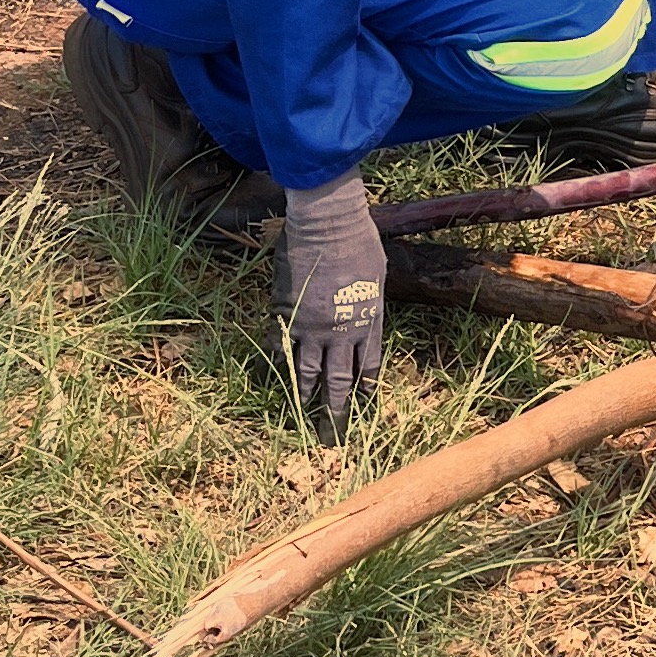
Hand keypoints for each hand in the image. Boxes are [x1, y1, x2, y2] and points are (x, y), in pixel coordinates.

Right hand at [275, 172, 385, 427]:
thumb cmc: (360, 240)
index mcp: (368, 321)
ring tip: (302, 410)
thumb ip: (368, 299)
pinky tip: (279, 371)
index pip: (368, 366)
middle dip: (335, 407)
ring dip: (305, 392)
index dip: (365, 387)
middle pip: (338, 379)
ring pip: (307, 369)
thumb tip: (363, 309)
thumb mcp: (376, 275)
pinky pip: (281, 345)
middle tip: (332, 431)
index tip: (363, 403)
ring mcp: (311, 325)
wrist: (327, 225)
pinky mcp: (286, 313)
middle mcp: (341, 331)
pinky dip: (280, 360)